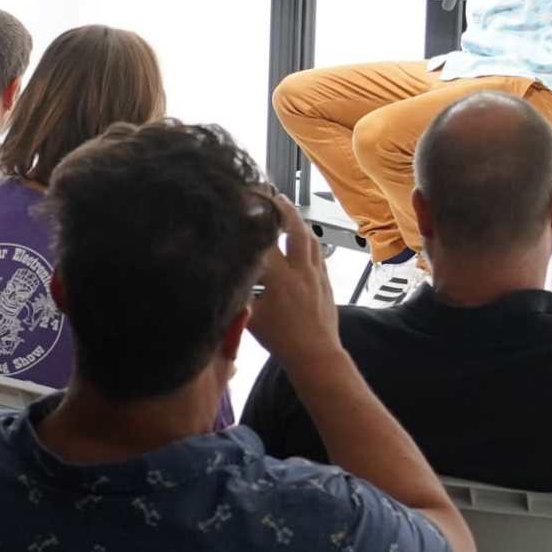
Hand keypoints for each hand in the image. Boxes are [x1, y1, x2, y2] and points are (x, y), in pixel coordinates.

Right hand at [239, 189, 344, 363]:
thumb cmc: (281, 340)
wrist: (315, 355)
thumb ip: (239, 294)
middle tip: (274, 196)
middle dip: (284, 209)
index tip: (245, 206)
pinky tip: (303, 240)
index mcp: (280, 278)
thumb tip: (224, 277)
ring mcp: (317, 275)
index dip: (254, 221)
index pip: (265, 240)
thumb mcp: (251, 316)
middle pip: (295, 229)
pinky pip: (319, 254)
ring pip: (311, 239)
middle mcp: (301, 271)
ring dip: (299, 223)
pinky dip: (309, 242)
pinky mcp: (326, 283)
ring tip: (289, 212)